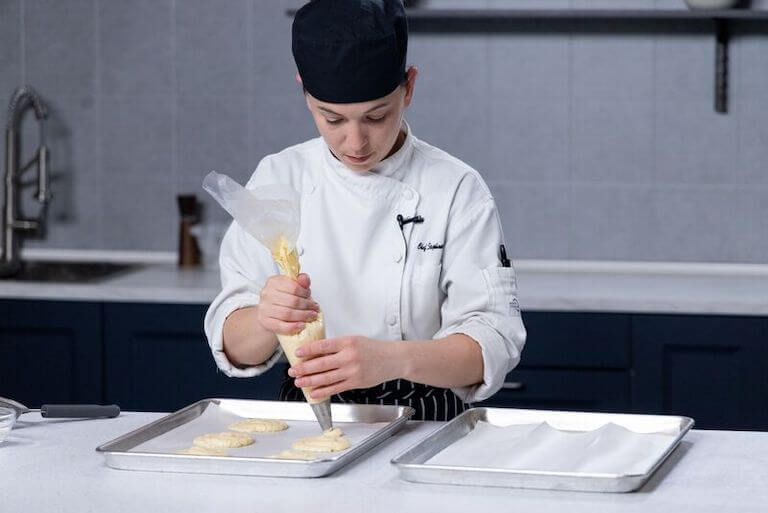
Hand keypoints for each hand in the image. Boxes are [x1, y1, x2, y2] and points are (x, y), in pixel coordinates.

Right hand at [256, 273, 319, 334]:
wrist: (271, 312)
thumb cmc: (284, 298)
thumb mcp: (293, 287)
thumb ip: (301, 282)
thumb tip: (305, 278)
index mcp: (274, 281)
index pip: (294, 287)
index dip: (306, 294)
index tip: (312, 299)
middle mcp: (266, 294)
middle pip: (292, 301)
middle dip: (307, 306)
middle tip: (315, 309)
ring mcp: (264, 308)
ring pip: (287, 313)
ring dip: (302, 316)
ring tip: (311, 316)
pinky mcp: (264, 321)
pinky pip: (280, 326)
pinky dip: (293, 327)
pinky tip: (301, 325)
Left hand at [287, 336, 403, 398]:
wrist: (393, 359)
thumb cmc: (373, 349)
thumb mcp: (355, 340)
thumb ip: (337, 347)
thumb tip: (316, 353)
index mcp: (348, 342)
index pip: (323, 345)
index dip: (308, 350)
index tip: (297, 353)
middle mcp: (349, 356)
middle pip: (322, 364)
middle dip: (304, 368)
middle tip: (292, 370)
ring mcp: (352, 371)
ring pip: (326, 378)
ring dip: (310, 381)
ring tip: (298, 382)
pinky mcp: (356, 382)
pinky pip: (336, 388)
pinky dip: (323, 391)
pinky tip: (313, 392)